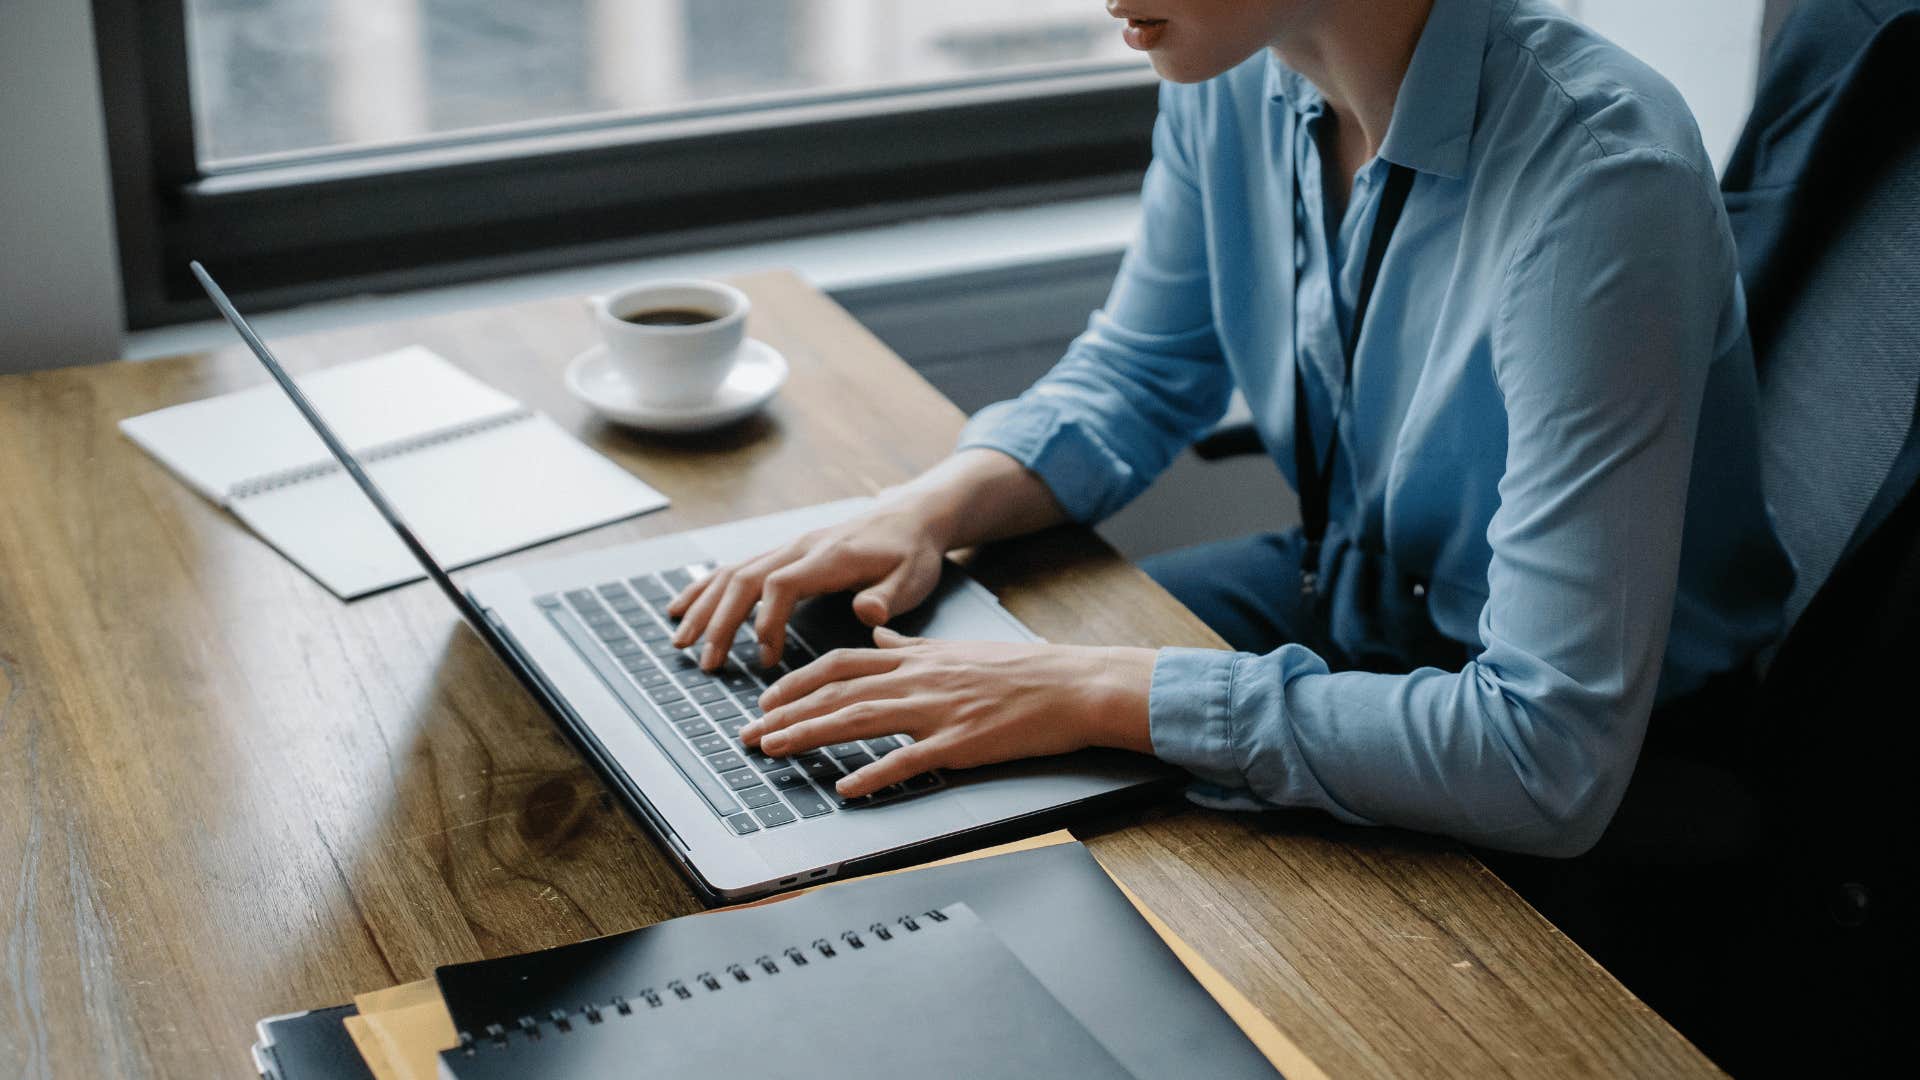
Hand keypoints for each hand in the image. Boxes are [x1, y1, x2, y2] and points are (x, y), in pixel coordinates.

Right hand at [666, 501, 949, 669]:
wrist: (912, 516)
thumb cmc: (912, 552)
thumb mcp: (913, 577)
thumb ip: (888, 597)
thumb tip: (867, 614)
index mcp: (829, 557)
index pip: (781, 584)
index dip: (766, 620)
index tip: (765, 657)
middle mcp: (800, 548)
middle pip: (745, 579)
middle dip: (720, 622)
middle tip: (707, 663)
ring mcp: (788, 549)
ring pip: (734, 573)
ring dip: (705, 608)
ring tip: (682, 642)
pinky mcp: (785, 554)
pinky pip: (737, 569)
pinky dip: (706, 589)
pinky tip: (683, 609)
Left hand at [740, 627, 1155, 798]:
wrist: (1074, 684)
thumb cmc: (1022, 670)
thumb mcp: (957, 648)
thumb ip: (912, 644)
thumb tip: (879, 633)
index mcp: (917, 656)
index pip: (841, 663)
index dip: (797, 681)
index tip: (767, 699)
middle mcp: (918, 678)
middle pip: (837, 693)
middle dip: (786, 713)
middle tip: (748, 734)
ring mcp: (938, 710)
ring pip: (859, 720)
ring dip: (810, 736)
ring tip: (774, 751)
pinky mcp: (961, 743)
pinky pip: (908, 761)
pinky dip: (874, 775)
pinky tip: (846, 790)